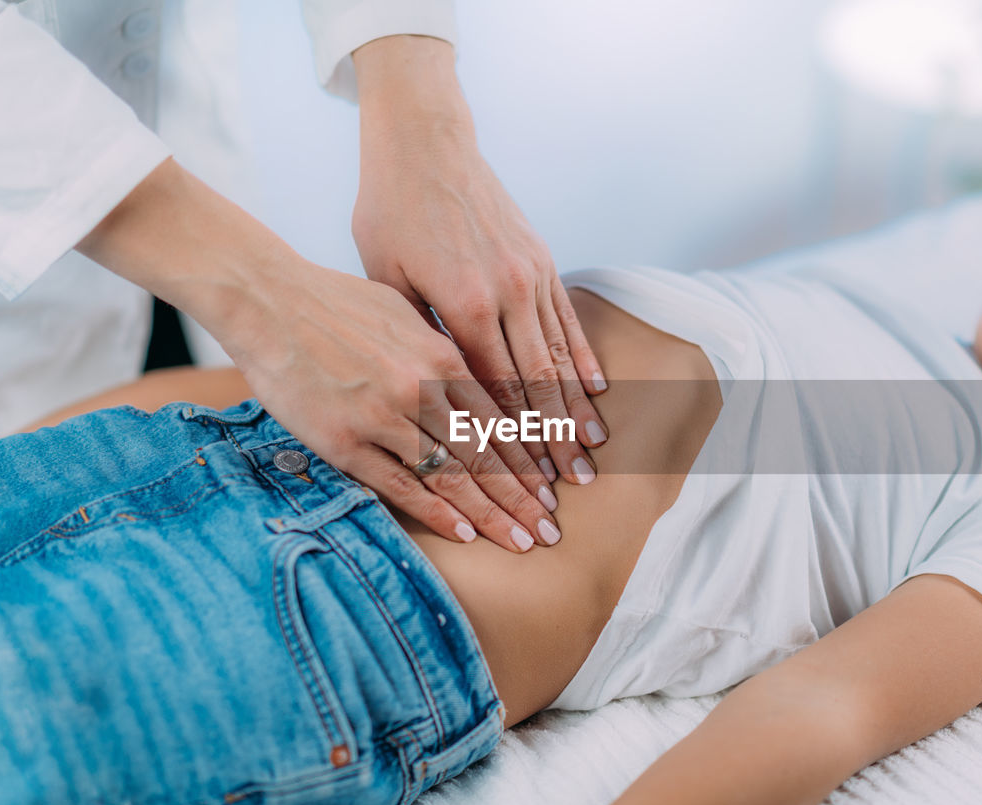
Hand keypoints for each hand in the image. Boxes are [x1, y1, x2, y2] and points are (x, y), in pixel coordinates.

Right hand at [230, 262, 562, 552]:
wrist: (267, 300)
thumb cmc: (335, 304)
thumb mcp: (405, 315)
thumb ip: (441, 353)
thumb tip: (474, 384)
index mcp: (441, 355)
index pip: (499, 420)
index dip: (528, 460)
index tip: (550, 490)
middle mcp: (420, 388)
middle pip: (485, 454)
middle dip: (522, 497)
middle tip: (549, 530)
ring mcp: (383, 417)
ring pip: (451, 475)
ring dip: (490, 513)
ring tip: (521, 541)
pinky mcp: (344, 441)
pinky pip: (401, 485)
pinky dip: (436, 512)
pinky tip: (464, 533)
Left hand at [352, 36, 607, 485]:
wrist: (426, 143)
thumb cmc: (390, 210)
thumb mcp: (385, 278)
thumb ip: (418, 336)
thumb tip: (437, 396)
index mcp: (463, 304)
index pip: (494, 390)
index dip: (510, 442)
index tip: (524, 481)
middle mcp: (506, 293)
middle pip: (536, 383)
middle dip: (554, 439)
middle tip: (571, 484)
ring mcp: (529, 275)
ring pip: (559, 354)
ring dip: (575, 407)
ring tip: (591, 449)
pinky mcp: (540, 260)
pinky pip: (566, 319)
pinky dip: (582, 358)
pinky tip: (596, 389)